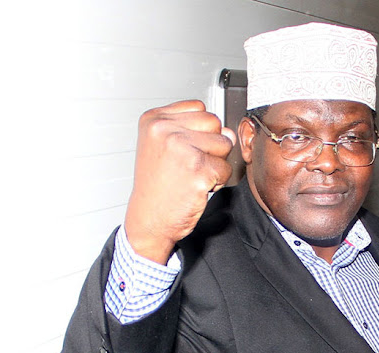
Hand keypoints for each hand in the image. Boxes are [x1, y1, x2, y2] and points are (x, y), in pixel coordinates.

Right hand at [123, 100, 235, 263]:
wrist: (149, 219)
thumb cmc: (159, 185)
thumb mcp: (168, 147)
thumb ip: (199, 131)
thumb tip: (229, 132)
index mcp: (154, 119)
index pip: (201, 108)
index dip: (199, 131)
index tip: (180, 150)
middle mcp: (164, 129)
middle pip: (215, 123)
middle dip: (210, 145)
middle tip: (187, 165)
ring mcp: (181, 148)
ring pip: (224, 144)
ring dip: (215, 163)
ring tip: (191, 175)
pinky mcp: (197, 169)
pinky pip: (226, 168)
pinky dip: (217, 181)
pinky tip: (195, 187)